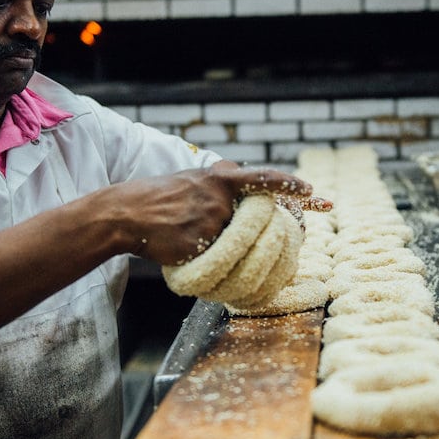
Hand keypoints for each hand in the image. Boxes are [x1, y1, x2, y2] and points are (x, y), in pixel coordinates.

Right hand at [112, 163, 322, 264]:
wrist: (127, 213)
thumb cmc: (163, 197)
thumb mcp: (195, 179)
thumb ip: (224, 184)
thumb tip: (254, 189)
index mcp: (220, 178)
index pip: (263, 180)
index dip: (288, 185)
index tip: (311, 190)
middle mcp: (220, 197)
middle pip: (255, 222)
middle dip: (258, 232)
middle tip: (249, 234)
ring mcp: (211, 222)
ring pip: (236, 244)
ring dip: (223, 247)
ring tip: (191, 235)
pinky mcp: (200, 245)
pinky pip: (217, 260)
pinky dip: (205, 258)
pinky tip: (181, 246)